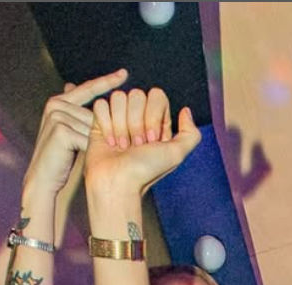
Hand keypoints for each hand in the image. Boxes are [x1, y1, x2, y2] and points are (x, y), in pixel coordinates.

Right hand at [22, 69, 128, 198]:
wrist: (44, 179)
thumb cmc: (61, 159)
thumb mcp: (72, 133)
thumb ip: (76, 113)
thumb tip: (71, 85)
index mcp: (59, 101)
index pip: (89, 88)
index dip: (107, 81)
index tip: (125, 73)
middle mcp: (56, 104)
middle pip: (95, 114)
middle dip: (102, 133)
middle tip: (92, 149)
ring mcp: (57, 115)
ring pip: (93, 128)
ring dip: (94, 145)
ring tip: (78, 154)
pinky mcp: (60, 130)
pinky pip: (87, 140)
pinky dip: (89, 151)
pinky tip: (77, 157)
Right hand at [84, 86, 200, 196]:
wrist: (117, 182)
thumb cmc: (145, 171)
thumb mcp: (176, 155)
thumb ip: (190, 134)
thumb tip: (186, 111)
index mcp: (158, 122)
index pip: (157, 95)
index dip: (153, 115)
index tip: (151, 141)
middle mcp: (139, 117)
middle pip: (136, 94)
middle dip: (135, 123)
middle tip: (136, 146)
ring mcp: (119, 117)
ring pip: (118, 97)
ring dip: (120, 125)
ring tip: (122, 146)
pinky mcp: (101, 120)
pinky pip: (101, 104)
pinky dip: (105, 124)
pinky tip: (109, 142)